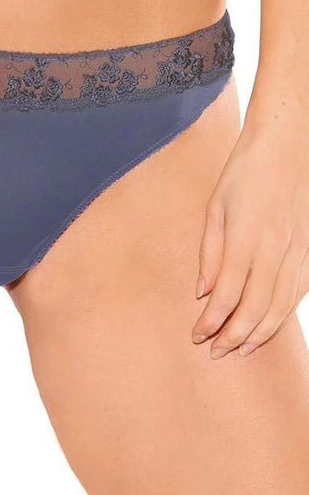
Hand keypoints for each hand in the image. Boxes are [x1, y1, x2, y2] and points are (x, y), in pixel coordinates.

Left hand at [192, 103, 308, 357]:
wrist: (289, 142)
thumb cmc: (245, 171)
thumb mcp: (215, 205)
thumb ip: (210, 251)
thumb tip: (202, 292)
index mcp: (246, 235)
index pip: (227, 293)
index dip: (211, 321)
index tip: (196, 335)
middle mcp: (276, 247)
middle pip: (255, 306)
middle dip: (233, 336)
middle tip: (214, 352)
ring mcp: (299, 248)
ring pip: (281, 305)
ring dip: (259, 332)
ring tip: (239, 349)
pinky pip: (298, 291)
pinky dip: (282, 314)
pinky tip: (268, 325)